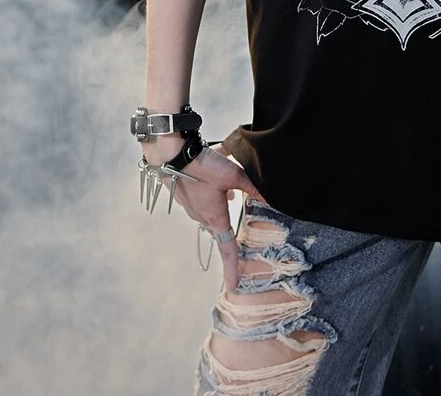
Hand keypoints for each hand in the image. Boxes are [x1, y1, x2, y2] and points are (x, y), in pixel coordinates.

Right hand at [144, 136, 268, 290]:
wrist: (169, 154)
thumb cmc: (202, 166)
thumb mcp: (233, 175)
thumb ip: (252, 187)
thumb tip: (271, 197)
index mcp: (214, 217)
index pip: (227, 248)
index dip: (231, 268)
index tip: (233, 286)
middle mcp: (201, 215)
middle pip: (220, 224)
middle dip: (228, 221)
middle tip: (236, 217)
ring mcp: (191, 204)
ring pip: (212, 205)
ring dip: (221, 196)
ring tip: (230, 183)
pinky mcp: (184, 191)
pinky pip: (202, 191)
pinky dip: (211, 182)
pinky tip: (216, 164)